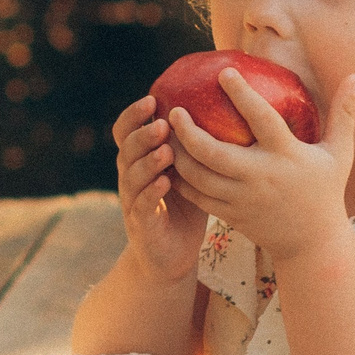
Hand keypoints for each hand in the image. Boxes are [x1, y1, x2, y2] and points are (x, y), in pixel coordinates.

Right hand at [111, 94, 206, 283]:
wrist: (171, 256)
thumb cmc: (186, 208)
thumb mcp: (191, 173)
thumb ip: (197, 147)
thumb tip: (228, 109)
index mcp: (140, 161)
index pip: (127, 132)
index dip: (134, 115)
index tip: (151, 98)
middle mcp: (131, 178)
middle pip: (126, 150)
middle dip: (142, 135)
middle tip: (162, 123)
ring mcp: (132, 201)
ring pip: (132, 176)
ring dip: (148, 161)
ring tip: (166, 150)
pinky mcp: (141, 225)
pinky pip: (142, 206)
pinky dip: (151, 192)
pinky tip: (164, 182)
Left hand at [165, 69, 354, 264]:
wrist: (312, 243)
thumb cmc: (325, 190)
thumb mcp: (339, 153)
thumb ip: (344, 113)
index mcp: (286, 155)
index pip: (262, 119)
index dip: (242, 94)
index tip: (224, 72)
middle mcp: (261, 177)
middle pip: (214, 152)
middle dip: (188, 131)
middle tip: (173, 110)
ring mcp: (243, 199)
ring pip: (199, 177)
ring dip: (177, 155)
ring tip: (165, 135)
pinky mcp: (231, 215)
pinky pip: (197, 197)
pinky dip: (180, 180)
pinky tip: (168, 162)